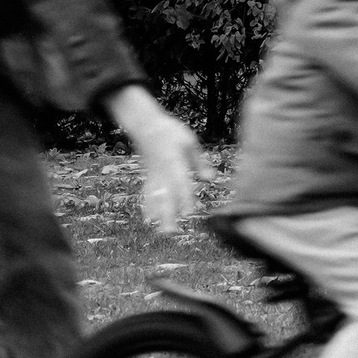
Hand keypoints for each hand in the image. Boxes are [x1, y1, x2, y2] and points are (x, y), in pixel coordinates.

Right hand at [107, 84, 216, 233]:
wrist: (146, 125)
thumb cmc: (171, 132)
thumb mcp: (190, 143)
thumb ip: (200, 162)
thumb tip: (211, 180)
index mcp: (173, 162)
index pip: (181, 184)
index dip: (185, 199)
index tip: (189, 213)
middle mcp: (162, 172)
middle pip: (166, 196)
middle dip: (169, 214)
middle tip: (172, 232)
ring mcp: (153, 176)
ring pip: (156, 199)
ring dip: (159, 216)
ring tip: (162, 232)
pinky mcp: (149, 177)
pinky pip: (148, 195)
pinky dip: (149, 208)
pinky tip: (149, 220)